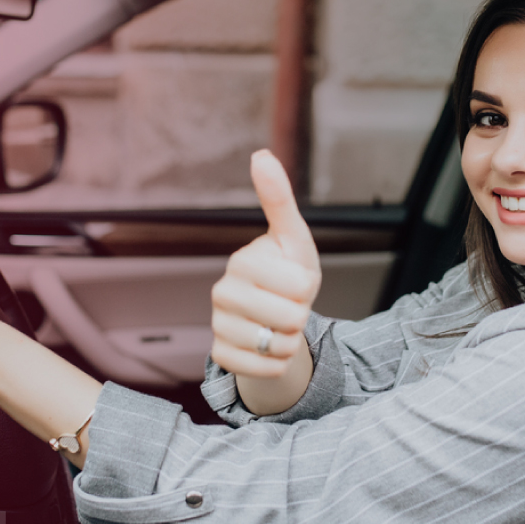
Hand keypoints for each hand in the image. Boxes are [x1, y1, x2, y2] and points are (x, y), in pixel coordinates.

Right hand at [210, 150, 321, 378]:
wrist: (276, 318)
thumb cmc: (287, 272)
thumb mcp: (293, 238)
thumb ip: (279, 198)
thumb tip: (260, 154)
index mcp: (241, 261)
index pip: (298, 284)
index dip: (307, 286)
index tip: (295, 279)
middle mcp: (221, 292)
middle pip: (290, 318)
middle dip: (302, 317)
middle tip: (289, 305)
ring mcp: (217, 325)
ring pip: (278, 347)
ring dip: (291, 341)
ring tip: (279, 326)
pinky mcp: (220, 356)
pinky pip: (264, 369)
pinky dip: (278, 365)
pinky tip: (268, 348)